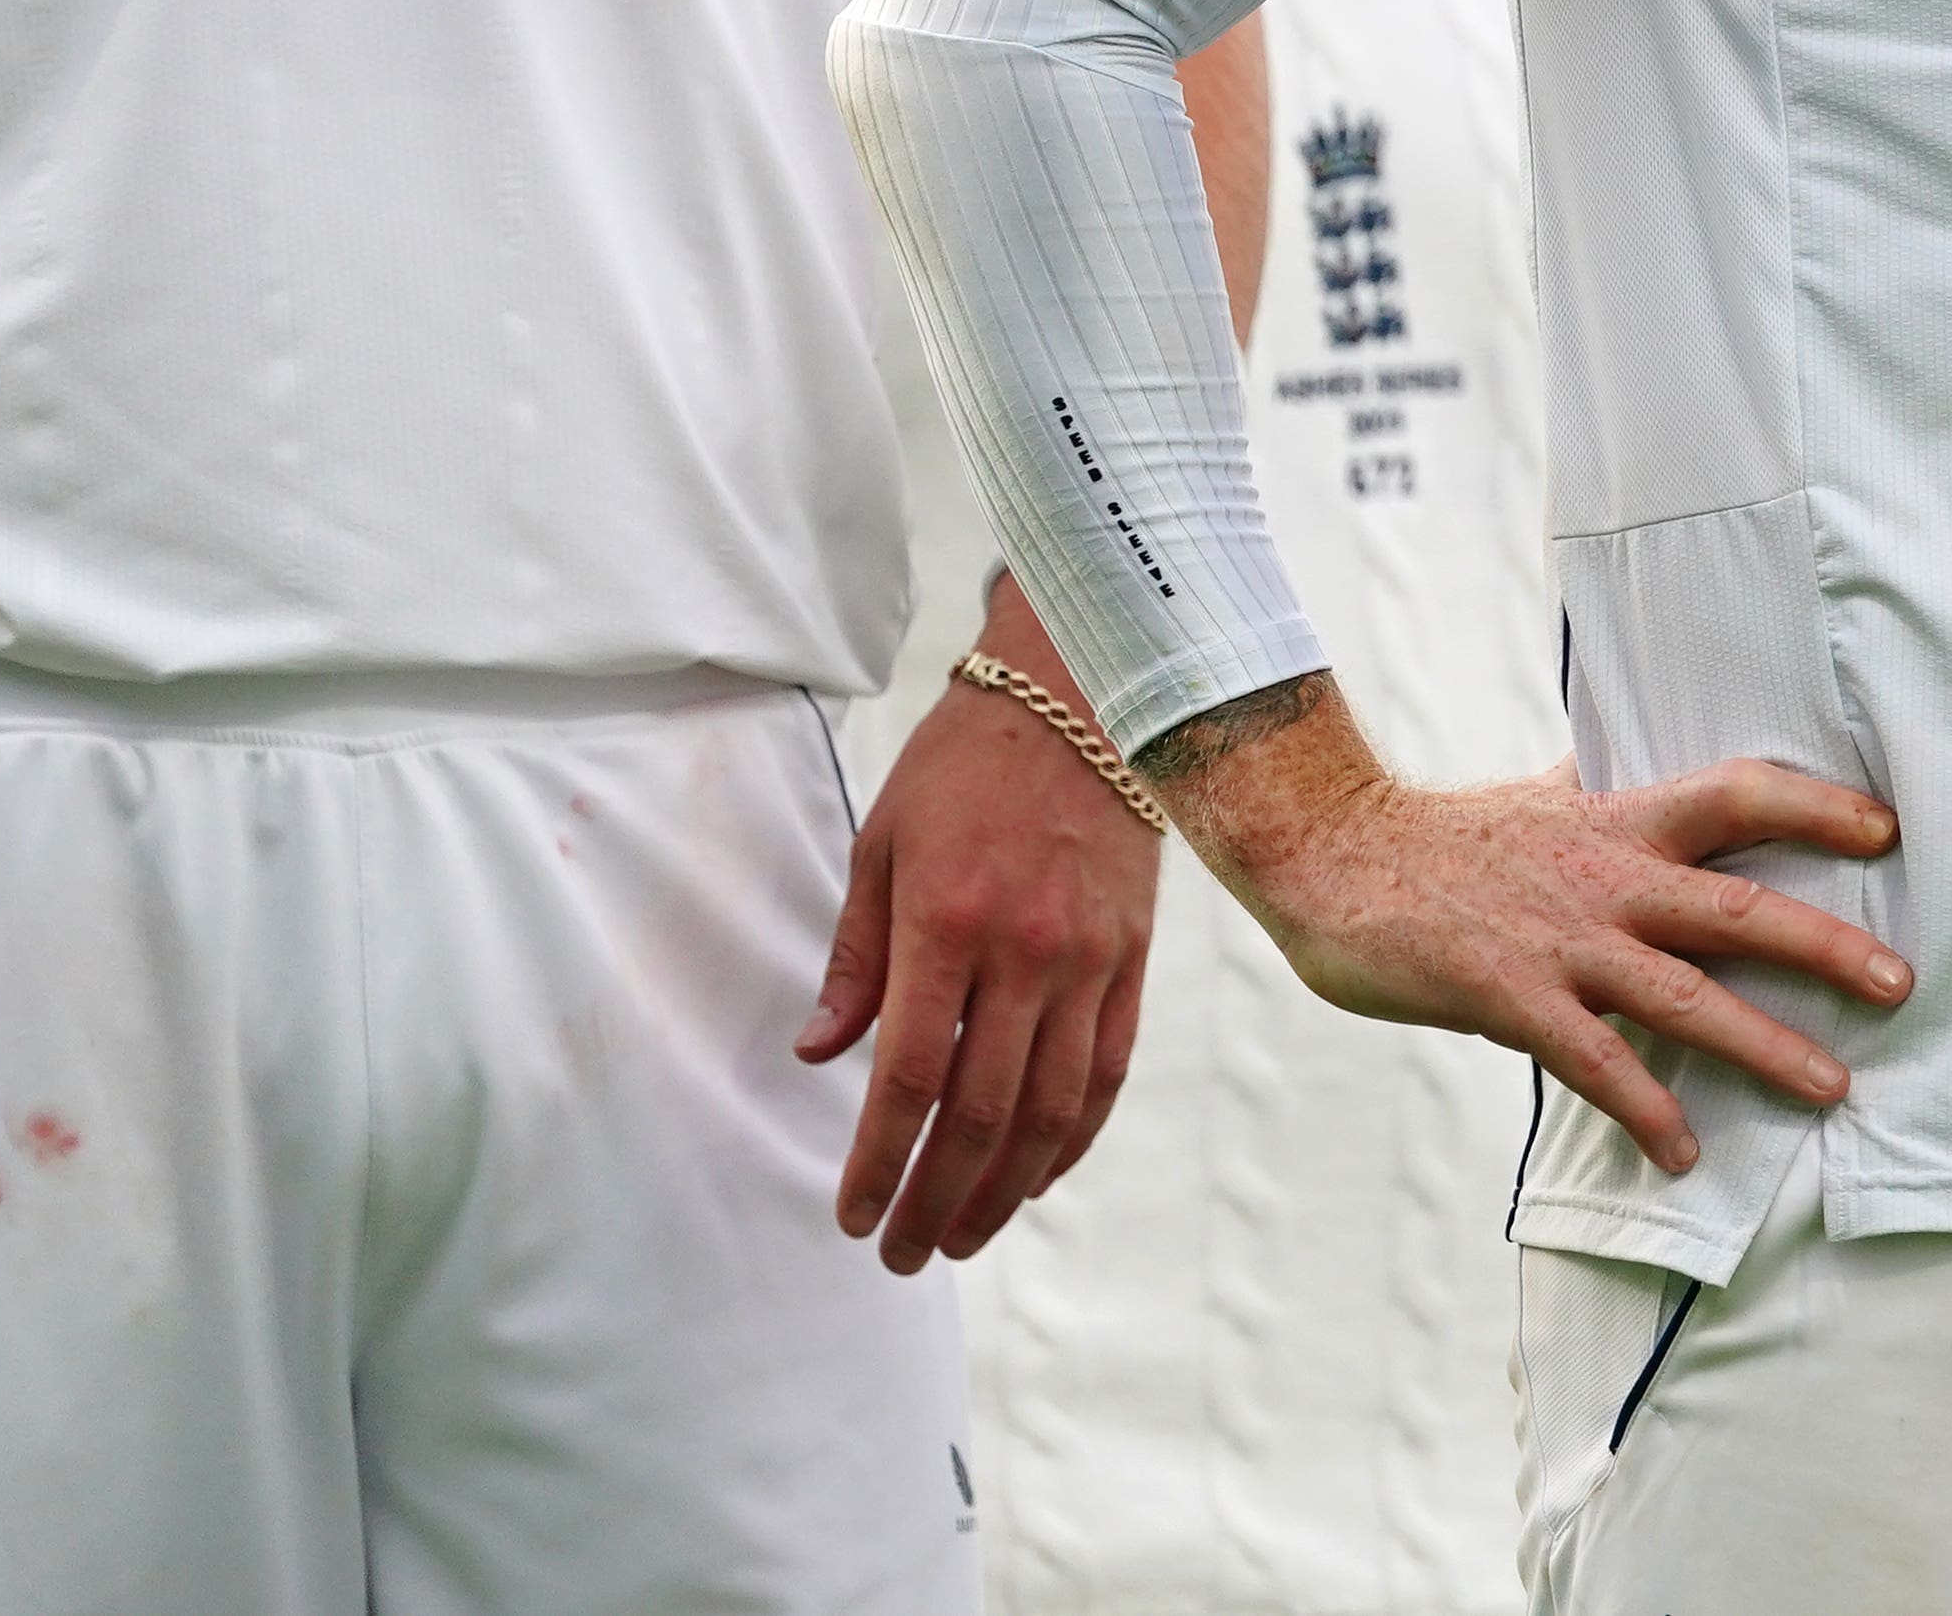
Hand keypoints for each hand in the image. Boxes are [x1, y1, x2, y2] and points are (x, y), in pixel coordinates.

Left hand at [801, 589, 1167, 1273]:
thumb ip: (855, 960)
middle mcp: (1026, 953)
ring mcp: (1090, 960)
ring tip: (964, 1238)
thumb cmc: (964, 767)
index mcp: (948, 923)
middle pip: (982, 1114)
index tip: (853, 1215)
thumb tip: (818, 1056)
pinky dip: (1075, 1138)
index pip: (908, 1079)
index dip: (878, 1162)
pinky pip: (1108, 1071)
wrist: (1084, 697)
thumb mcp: (882, 847)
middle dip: (936, 1200)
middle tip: (903, 1254)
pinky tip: (1038, 1177)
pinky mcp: (1133, 959)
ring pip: (1054, 1110)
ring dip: (1005, 1190)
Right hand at [1168, 680, 1910, 1176]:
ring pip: (1686, 997)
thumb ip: (1608, 795)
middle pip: (1740, 908)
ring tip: (1832, 1086)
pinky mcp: (1512, 998)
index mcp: (1620, 819)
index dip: (1815, 807)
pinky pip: (1597, 1064)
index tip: (1885, 828)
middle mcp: (1608, 877)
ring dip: (1765, 1045)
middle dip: (1828, 947)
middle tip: (1900, 983)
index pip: (1738, 794)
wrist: (1334, 855)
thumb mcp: (1546, 798)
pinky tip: (1686, 1152)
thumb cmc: (1446, 834)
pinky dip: (1648, 1110)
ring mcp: (1564, 942)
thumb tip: (1650, 773)